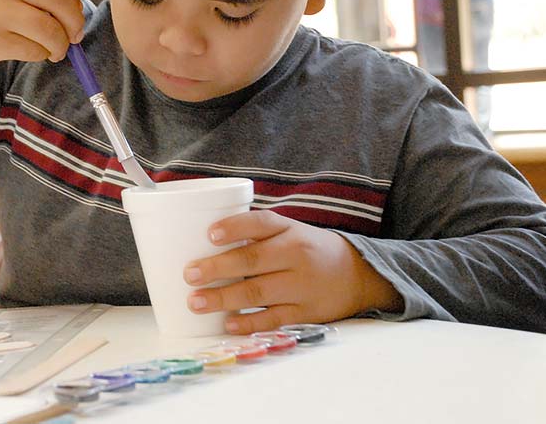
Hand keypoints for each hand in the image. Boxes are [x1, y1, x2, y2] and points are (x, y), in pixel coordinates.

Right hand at [0, 0, 84, 86]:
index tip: (74, 13)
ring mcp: (1, 10)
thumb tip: (80, 24)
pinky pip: (34, 51)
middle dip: (75, 24)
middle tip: (74, 37)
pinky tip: (34, 51)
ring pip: (50, 31)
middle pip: (61, 3)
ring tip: (57, 50)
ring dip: (60, 46)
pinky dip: (41, 55)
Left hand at [183, 210, 401, 334]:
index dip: (235, 227)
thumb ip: (255, 234)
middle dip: (218, 268)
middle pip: (253, 259)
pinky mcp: (306, 312)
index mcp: (289, 230)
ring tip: (196, 301)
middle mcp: (296, 254)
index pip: (261, 223)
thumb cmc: (307, 249)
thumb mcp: (289, 231)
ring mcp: (302, 285)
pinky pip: (274, 319)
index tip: (209, 234)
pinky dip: (249, 322)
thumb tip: (200, 242)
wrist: (356, 273)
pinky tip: (228, 323)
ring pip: (258, 292)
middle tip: (189, 274)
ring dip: (224, 298)